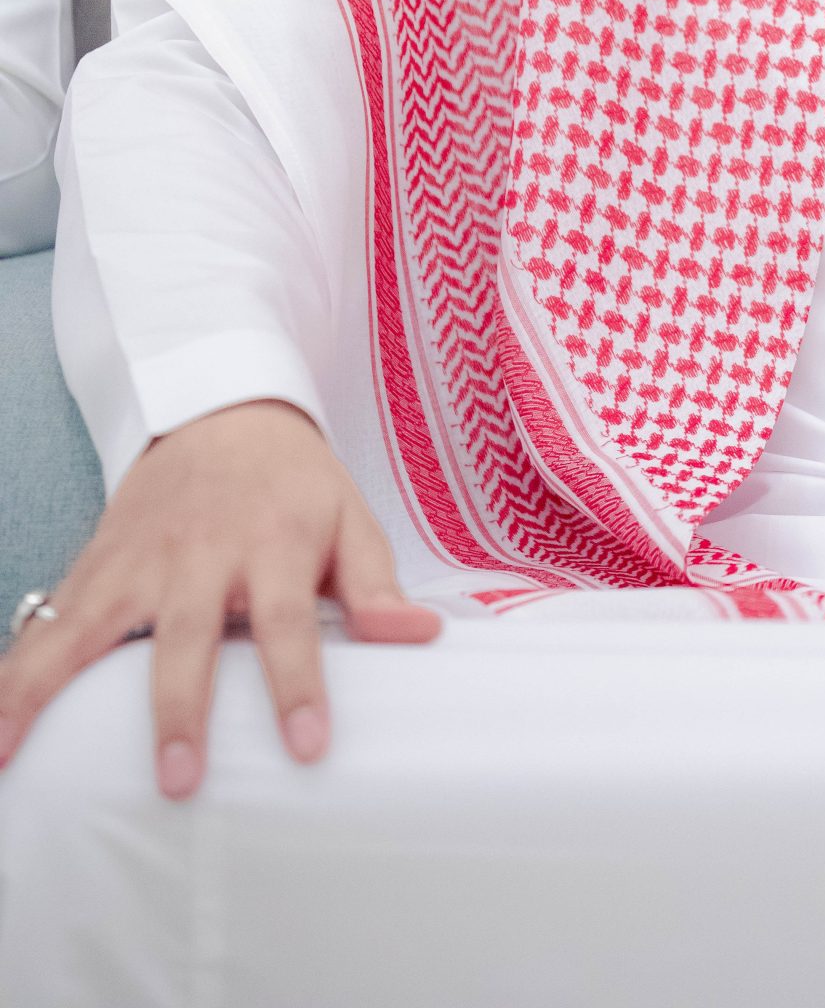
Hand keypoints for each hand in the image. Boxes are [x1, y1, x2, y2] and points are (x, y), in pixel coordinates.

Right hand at [0, 399, 439, 795]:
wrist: (221, 408)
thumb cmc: (293, 481)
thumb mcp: (347, 517)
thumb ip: (376, 585)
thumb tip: (420, 637)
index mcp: (272, 540)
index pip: (288, 619)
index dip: (298, 682)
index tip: (308, 746)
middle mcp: (199, 552)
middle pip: (186, 634)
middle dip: (180, 707)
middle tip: (181, 779)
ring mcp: (137, 560)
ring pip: (89, 630)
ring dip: (52, 695)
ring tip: (15, 757)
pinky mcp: (94, 568)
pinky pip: (48, 627)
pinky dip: (15, 677)